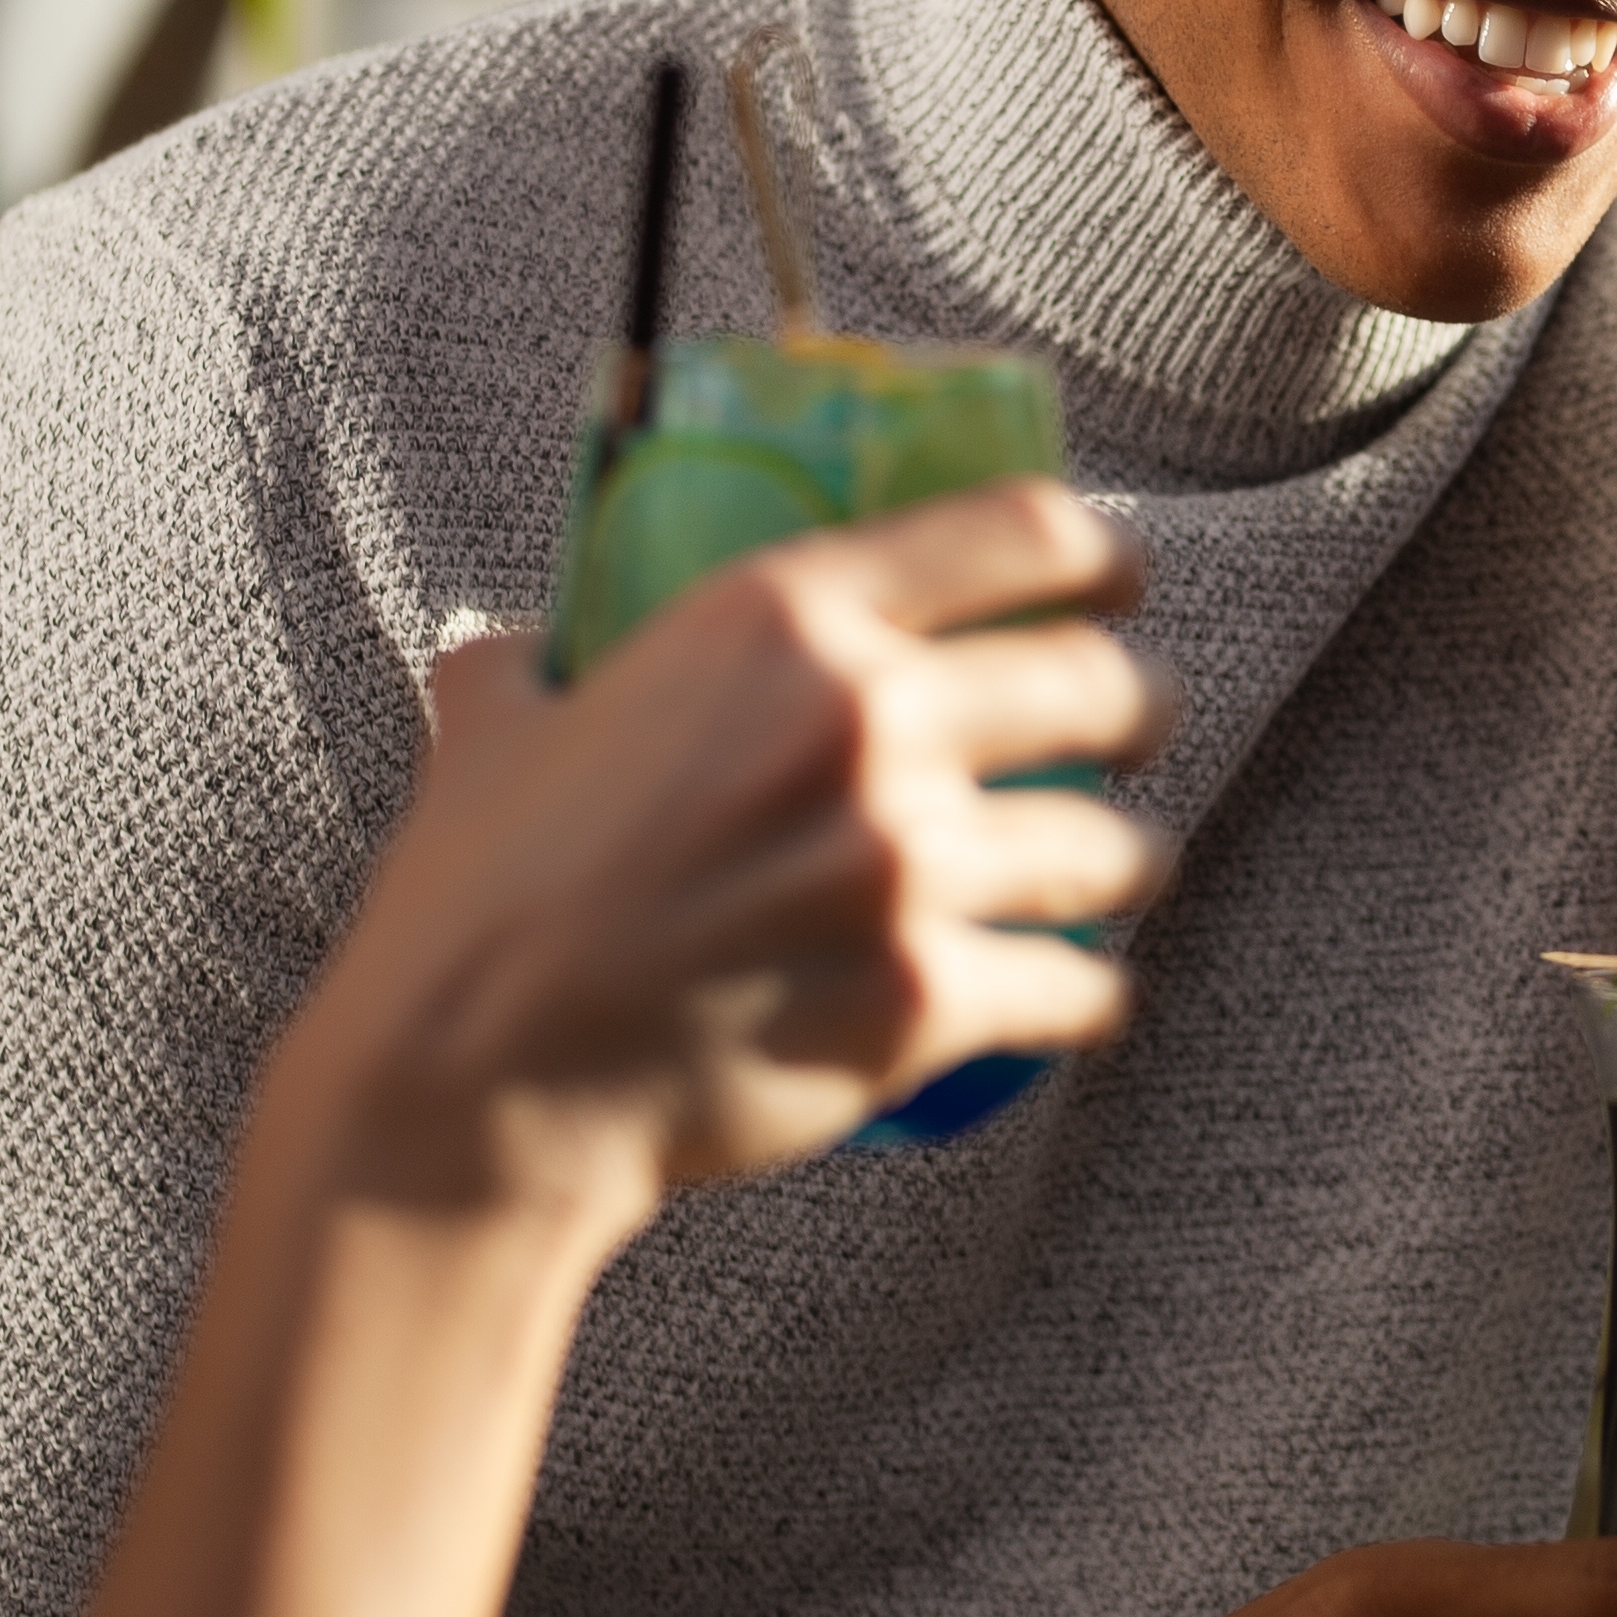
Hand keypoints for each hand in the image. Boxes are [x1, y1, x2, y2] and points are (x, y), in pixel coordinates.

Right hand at [296, 479, 1174, 1215]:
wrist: (474, 1087)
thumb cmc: (474, 903)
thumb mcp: (494, 731)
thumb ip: (527, 666)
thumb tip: (512, 642)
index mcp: (783, 621)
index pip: (1018, 530)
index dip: (1102, 550)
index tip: (1124, 579)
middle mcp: (867, 724)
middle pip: (1098, 682)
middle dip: (1142, 706)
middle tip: (1136, 727)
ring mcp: (906, 868)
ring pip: (1110, 846)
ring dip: (1133, 857)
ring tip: (1123, 868)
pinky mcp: (925, 1001)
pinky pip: (1079, 987)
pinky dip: (1094, 995)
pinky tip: (1087, 995)